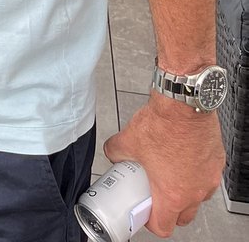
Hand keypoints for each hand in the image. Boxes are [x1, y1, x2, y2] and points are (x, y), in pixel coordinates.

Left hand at [103, 94, 223, 235]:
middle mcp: (195, 191)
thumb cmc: (162, 123)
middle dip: (169, 209)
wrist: (183, 103)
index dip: (151, 221)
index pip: (163, 226)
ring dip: (185, 191)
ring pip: (198, 196)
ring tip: (171, 174)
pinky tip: (183, 157)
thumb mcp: (127, 140)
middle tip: (157, 194)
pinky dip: (196, 172)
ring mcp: (208, 178)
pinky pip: (207, 176)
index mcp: (172, 194)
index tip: (146, 211)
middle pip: (183, 216)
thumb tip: (113, 154)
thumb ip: (116, 152)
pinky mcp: (217, 162)